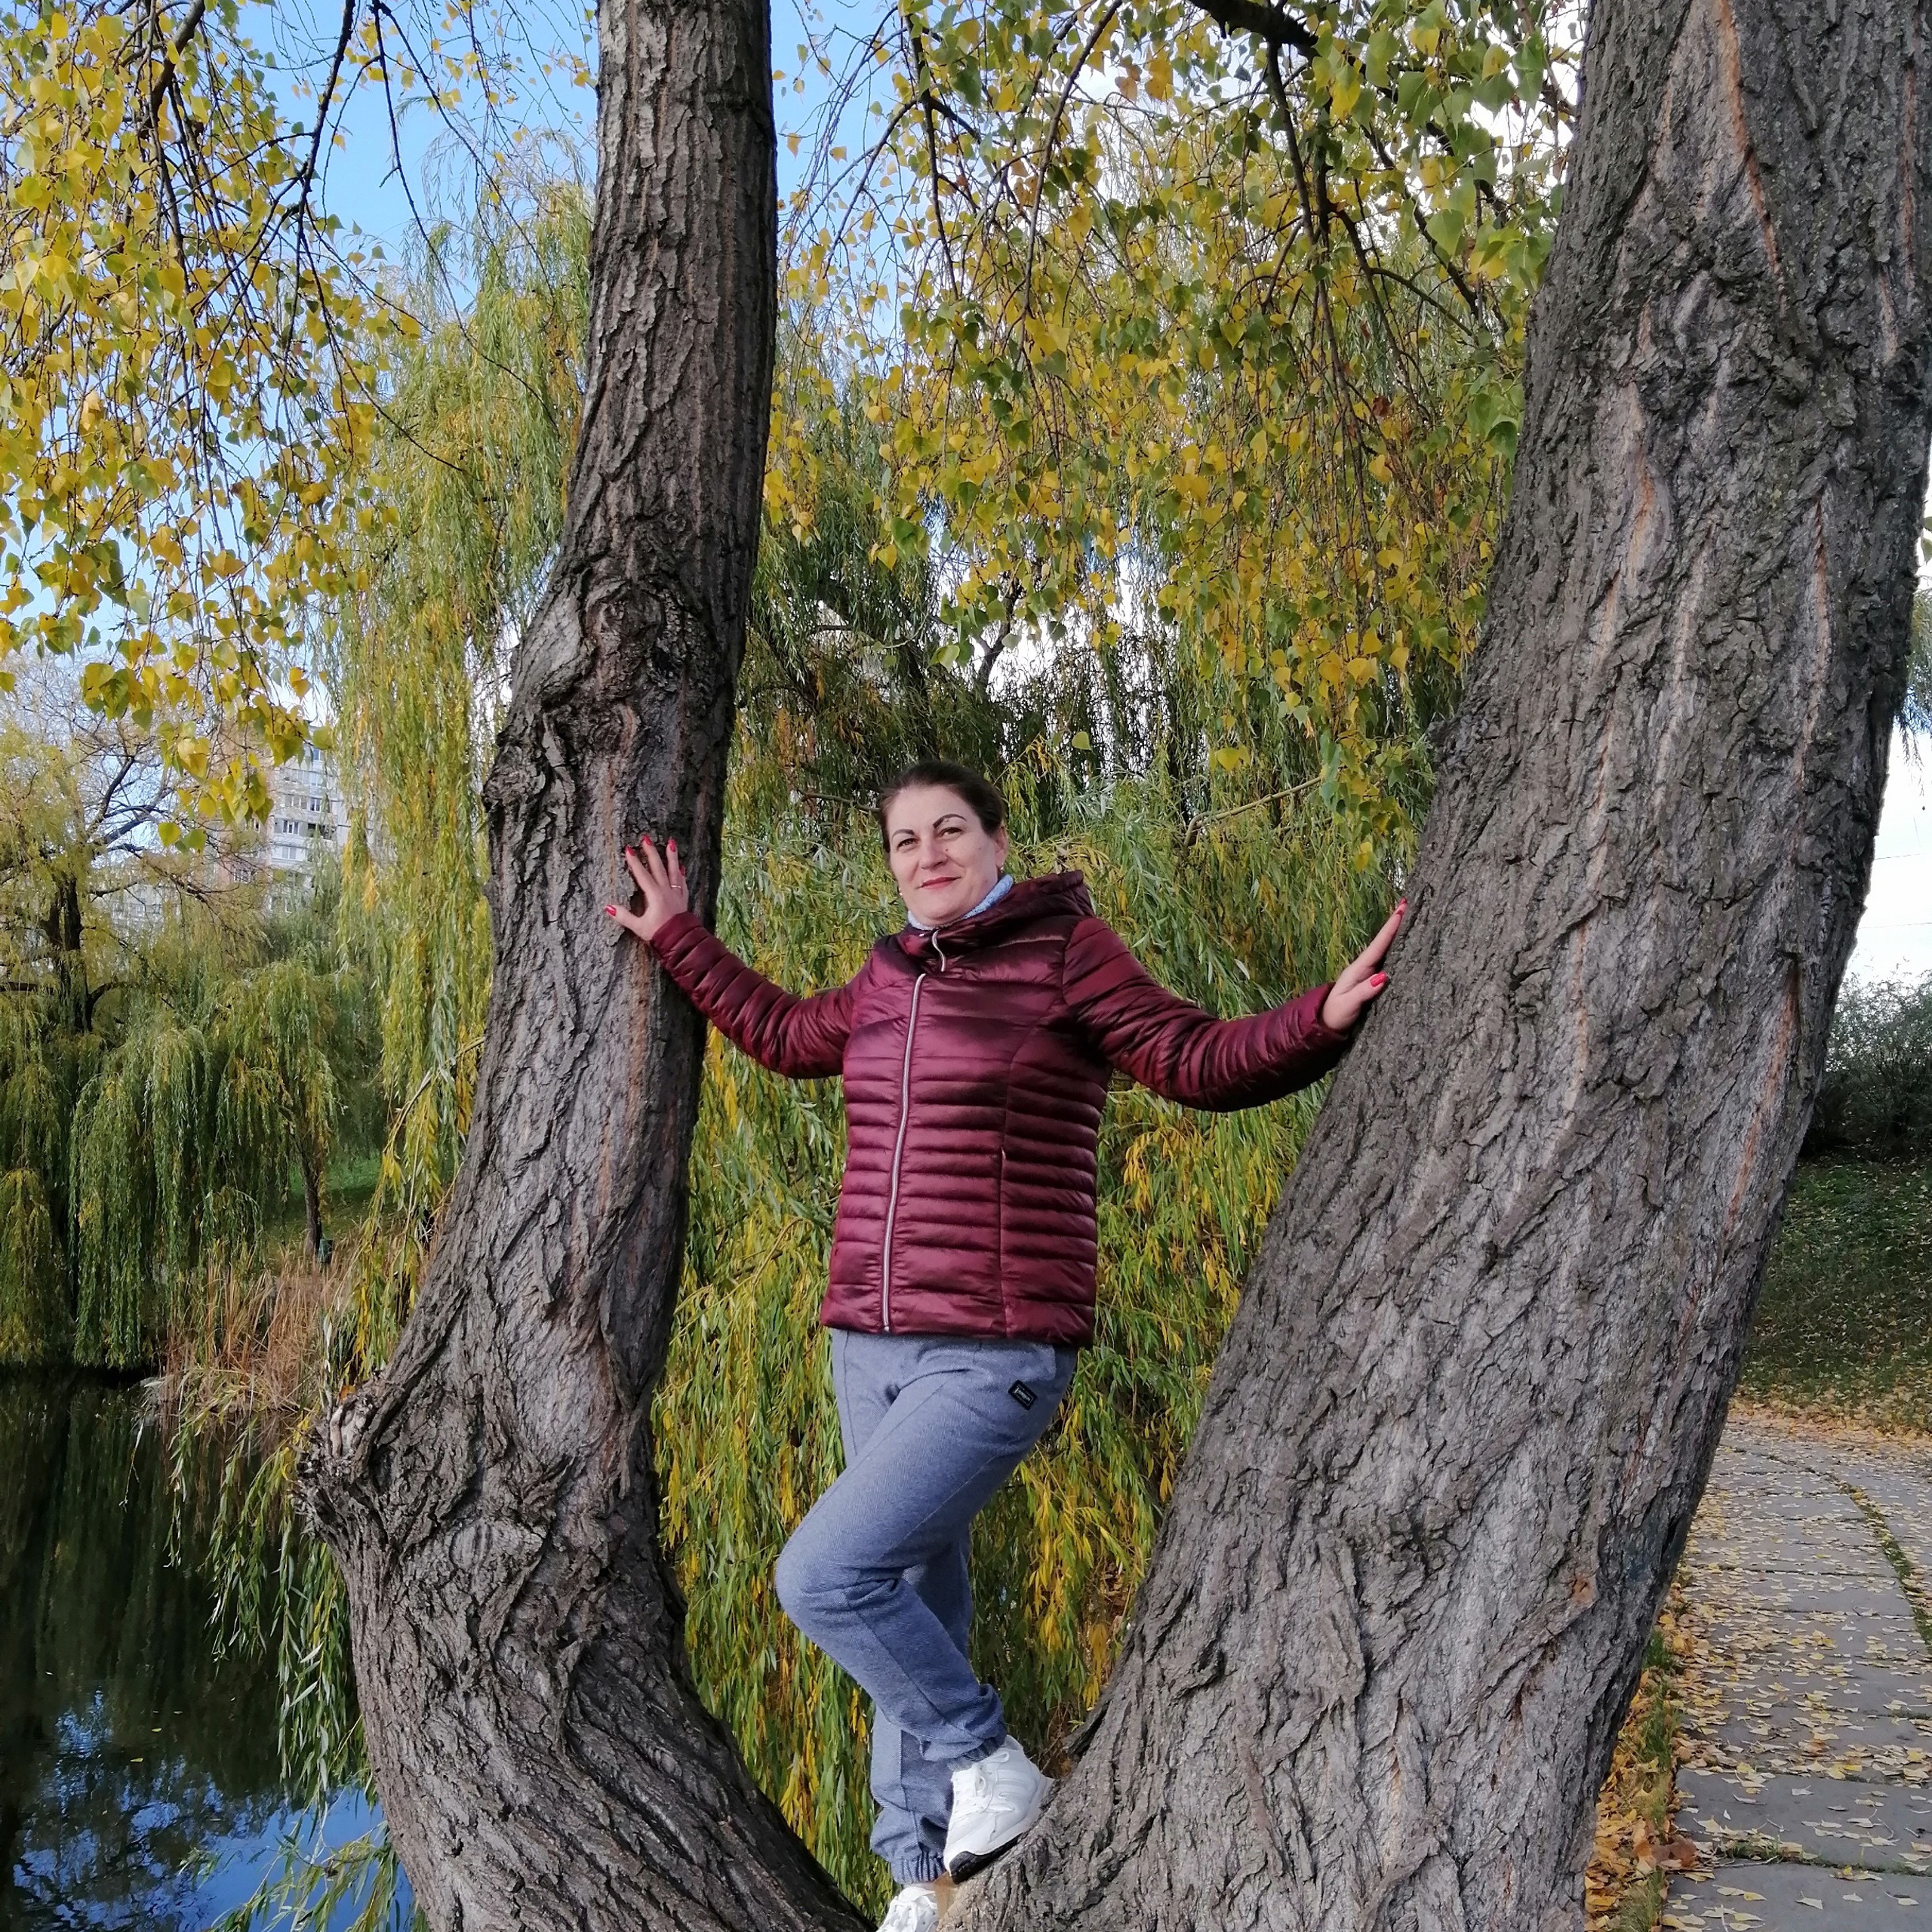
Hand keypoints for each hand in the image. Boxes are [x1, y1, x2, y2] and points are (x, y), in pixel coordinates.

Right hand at [605, 838, 688, 946]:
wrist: (682, 941)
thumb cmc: (659, 934)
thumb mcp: (638, 927)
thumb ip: (624, 916)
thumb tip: (608, 907)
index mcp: (655, 895)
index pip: (642, 875)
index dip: (635, 862)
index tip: (629, 849)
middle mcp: (666, 891)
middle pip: (658, 868)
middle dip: (651, 852)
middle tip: (646, 838)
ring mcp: (676, 894)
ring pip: (674, 871)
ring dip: (672, 857)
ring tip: (671, 843)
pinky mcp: (682, 899)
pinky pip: (681, 882)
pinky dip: (681, 873)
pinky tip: (681, 866)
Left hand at [1320, 898, 1405, 1032]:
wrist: (1327, 1025)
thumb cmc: (1336, 1015)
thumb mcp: (1349, 1004)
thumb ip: (1364, 992)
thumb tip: (1383, 977)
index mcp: (1358, 969)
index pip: (1377, 945)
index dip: (1390, 927)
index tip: (1401, 909)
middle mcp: (1365, 968)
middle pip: (1384, 942)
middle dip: (1396, 924)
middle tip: (1409, 904)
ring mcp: (1370, 974)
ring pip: (1387, 950)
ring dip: (1398, 935)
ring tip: (1411, 918)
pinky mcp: (1374, 982)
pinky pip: (1389, 962)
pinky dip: (1398, 950)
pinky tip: (1408, 945)